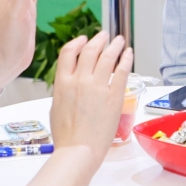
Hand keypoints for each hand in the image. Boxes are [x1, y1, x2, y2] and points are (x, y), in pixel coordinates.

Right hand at [48, 32, 132, 159]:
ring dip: (115, 46)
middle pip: (90, 51)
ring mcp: (98, 87)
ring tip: (120, 40)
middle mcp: (79, 80)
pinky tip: (129, 54)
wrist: (78, 150)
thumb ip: (64, 91)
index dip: (77, 42)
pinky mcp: (114, 96)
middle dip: (98, 40)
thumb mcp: (56, 107)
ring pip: (107, 57)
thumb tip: (71, 85)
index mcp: (62, 83)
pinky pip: (122, 72)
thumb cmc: (66, 136)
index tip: (83, 39)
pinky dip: (126, 60)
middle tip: (105, 36)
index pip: (68, 53)